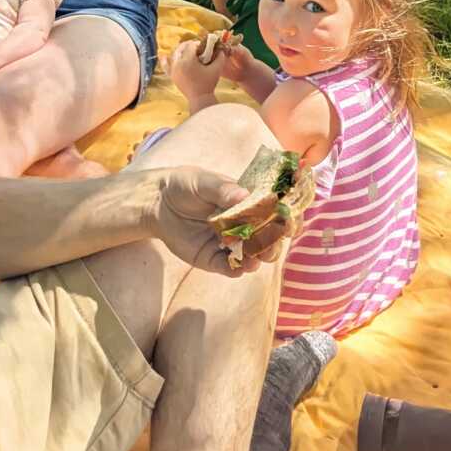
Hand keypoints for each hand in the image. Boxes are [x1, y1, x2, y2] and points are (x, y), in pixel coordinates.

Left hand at [151, 166, 289, 274]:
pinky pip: (232, 268)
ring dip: (260, 258)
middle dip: (275, 243)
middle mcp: (244, 224)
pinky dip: (239, 269)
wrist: (157, 204)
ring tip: (256, 257)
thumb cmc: (185, 185)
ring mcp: (231, 243)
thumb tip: (243, 196)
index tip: (292, 222)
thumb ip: (222, 189)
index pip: (276, 211)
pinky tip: (241, 266)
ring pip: (254, 255)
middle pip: (270, 237)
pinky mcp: (215, 258)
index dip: (288, 217)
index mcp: (248, 202)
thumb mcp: (202, 181)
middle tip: (272, 244)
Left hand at [169, 38, 221, 101]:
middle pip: (181, 48)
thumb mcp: (217, 69)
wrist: (200, 99)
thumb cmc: (208, 83)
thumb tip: (221, 50)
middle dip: (189, 45)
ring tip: (188, 51)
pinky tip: (164, 56)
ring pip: (175, 55)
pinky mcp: (172, 76)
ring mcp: (174, 70)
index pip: (191, 46)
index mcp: (188, 60)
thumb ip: (220, 57)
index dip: (198, 43)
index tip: (204, 46)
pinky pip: (166, 66)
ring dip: (181, 50)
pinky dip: (165, 61)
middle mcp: (178, 63)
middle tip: (198, 47)